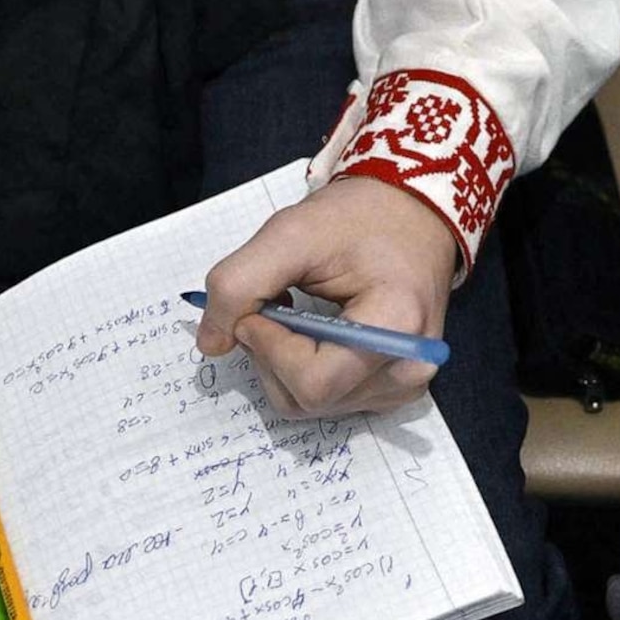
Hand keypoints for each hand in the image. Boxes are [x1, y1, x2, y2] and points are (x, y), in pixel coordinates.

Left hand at [193, 175, 458, 419]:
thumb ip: (238, 284)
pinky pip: (329, 401)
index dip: (269, 347)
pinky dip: (304, 369)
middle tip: (275, 304)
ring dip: (283, 362)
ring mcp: (404, 387)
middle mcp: (408, 371)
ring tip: (298, 313)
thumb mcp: (290, 233)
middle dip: (271, 354)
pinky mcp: (394, 390)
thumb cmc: (357, 219)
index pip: (313, 380)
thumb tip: (211, 344)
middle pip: (308, 398)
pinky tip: (315, 332)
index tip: (259, 307)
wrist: (408, 214)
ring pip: (311, 405)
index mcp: (397, 329)